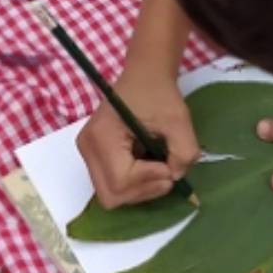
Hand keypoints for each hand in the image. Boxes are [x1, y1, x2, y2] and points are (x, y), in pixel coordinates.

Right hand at [77, 69, 200, 207]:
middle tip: (166, 172)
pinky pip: (112, 184)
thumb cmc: (159, 94)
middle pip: (111, 195)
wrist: (144, 76)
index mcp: (103, 136)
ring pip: (111, 194)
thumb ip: (183, 152)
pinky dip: (134, 183)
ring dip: (140, 188)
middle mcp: (88, 148)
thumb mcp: (179, 121)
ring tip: (158, 166)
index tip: (170, 166)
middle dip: (143, 190)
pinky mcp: (95, 156)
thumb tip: (175, 176)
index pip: (121, 180)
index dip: (149, 181)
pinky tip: (148, 165)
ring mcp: (88, 154)